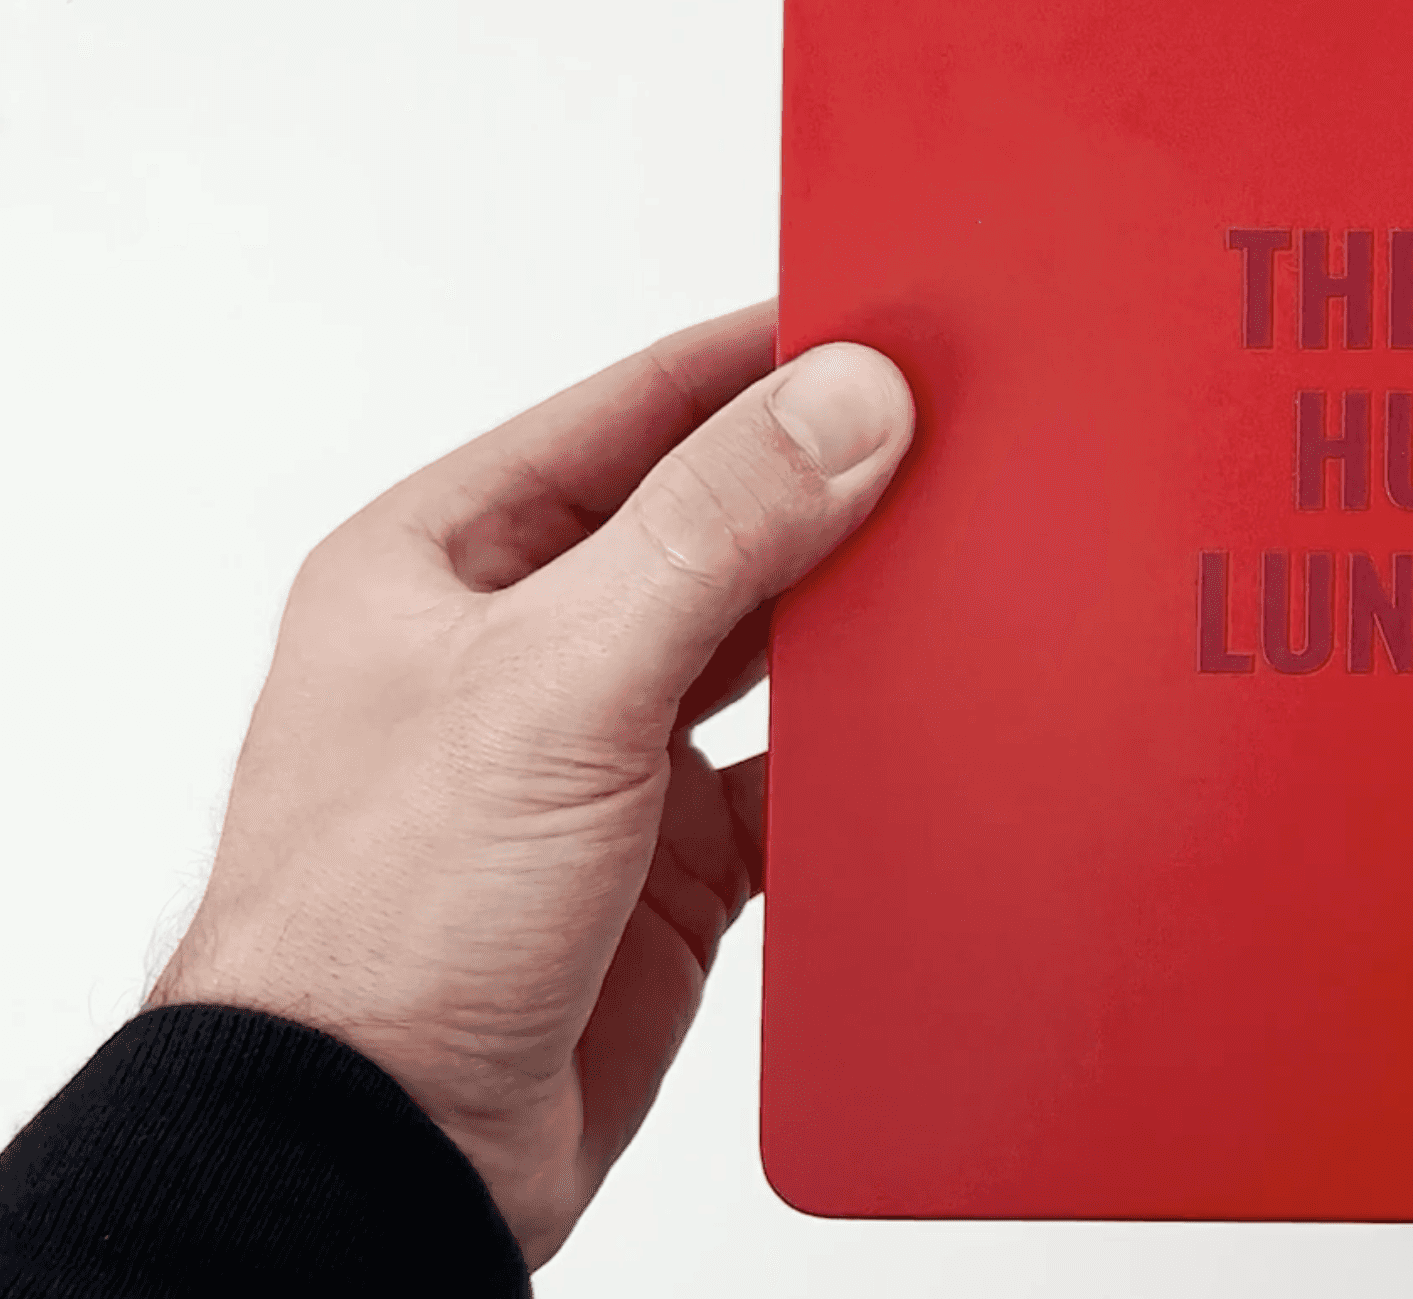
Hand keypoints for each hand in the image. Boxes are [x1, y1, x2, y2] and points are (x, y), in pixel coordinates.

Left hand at [148, 303, 913, 1265]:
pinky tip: (930, 721)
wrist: (376, 1155)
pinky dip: (863, 756)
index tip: (892, 325)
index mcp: (447, 561)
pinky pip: (793, 780)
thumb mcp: (556, 682)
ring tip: (967, 559)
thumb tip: (846, 400)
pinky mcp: (667, 865)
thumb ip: (713, 530)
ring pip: (764, 649)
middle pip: (713, 523)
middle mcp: (523, 647)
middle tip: (966, 434)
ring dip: (854, 617)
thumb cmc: (379, 923)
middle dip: (831, 484)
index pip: (635, 411)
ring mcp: (598, 759)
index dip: (764, 362)